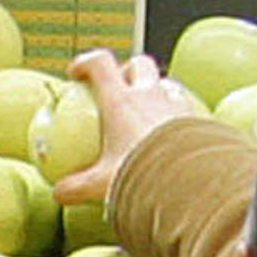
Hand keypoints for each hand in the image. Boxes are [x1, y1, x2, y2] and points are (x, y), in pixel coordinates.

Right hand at [52, 49, 205, 205]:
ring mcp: (176, 105)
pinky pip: (186, 108)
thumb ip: (77, 187)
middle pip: (138, 64)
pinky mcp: (197, 120)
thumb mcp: (101, 184)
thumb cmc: (143, 174)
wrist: (188, 180)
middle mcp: (150, 96)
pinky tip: (173, 133)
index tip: (76, 74)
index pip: (100, 64)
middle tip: (118, 89)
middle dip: (126, 70)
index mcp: (121, 102)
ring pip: (166, 82)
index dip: (85, 63)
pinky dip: (176, 114)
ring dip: (156, 90)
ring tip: (149, 110)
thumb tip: (60, 193)